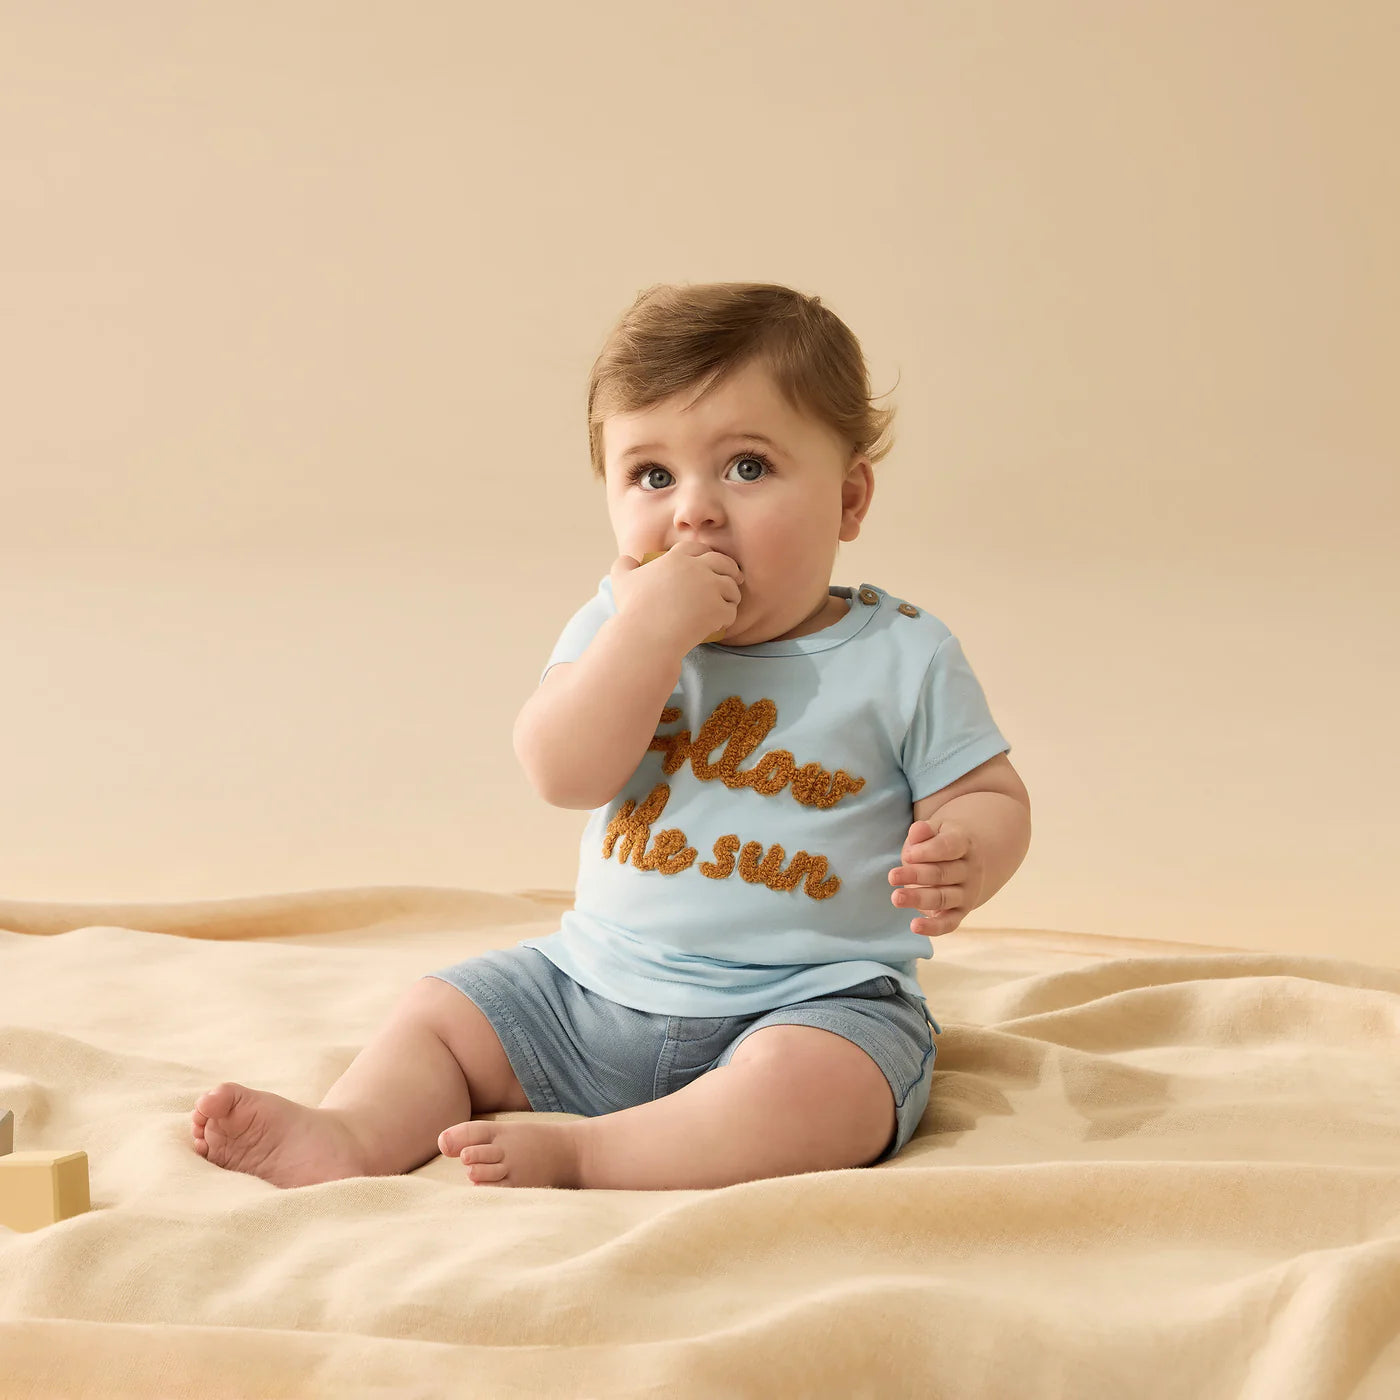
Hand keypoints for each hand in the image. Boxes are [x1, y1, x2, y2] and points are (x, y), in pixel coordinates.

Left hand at [888, 818, 982, 936]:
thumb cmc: (941, 842)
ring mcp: (966, 893)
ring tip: (896, 898)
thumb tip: (917, 830)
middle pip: (943, 874)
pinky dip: (933, 927)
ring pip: (942, 898)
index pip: (949, 847)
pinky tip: (914, 926)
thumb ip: (924, 832)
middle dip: (916, 875)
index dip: (928, 851)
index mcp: (965, 844)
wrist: (967, 861)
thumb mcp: (935, 830)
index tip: (907, 855)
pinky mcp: (959, 913)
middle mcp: (970, 871)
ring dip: (919, 899)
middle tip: (891, 876)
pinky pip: (948, 923)